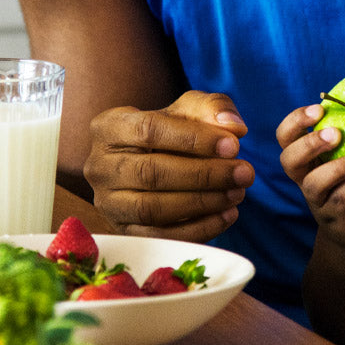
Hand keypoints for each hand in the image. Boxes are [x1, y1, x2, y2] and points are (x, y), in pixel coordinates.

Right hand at [82, 91, 253, 240]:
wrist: (149, 161)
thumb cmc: (171, 131)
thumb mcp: (189, 109)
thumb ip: (212, 108)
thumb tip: (234, 126)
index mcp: (109, 126)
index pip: (150, 130)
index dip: (194, 139)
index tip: (234, 145)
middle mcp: (100, 165)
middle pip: (152, 173)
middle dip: (205, 174)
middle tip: (244, 173)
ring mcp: (108, 202)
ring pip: (153, 208)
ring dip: (202, 203)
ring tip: (238, 193)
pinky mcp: (122, 230)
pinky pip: (159, 236)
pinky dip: (197, 229)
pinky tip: (227, 215)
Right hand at [277, 103, 344, 252]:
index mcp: (307, 159)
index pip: (286, 137)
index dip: (295, 121)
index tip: (319, 108)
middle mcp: (305, 179)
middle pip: (289, 160)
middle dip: (309, 144)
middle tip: (335, 132)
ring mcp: (317, 201)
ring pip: (314, 183)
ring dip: (338, 167)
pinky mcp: (334, 219)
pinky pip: (342, 200)